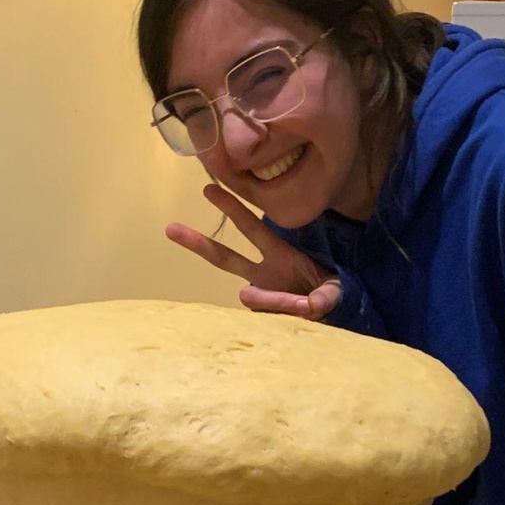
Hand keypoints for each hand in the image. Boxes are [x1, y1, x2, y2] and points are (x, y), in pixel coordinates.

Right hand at [165, 183, 340, 319]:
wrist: (333, 315)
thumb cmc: (333, 293)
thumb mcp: (334, 291)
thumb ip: (325, 297)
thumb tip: (309, 306)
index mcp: (278, 254)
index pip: (251, 228)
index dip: (232, 208)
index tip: (209, 188)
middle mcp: (262, 273)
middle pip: (224, 258)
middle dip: (198, 243)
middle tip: (170, 228)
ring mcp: (260, 295)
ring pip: (249, 297)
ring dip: (277, 300)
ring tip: (304, 303)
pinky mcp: (262, 314)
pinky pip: (266, 315)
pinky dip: (287, 315)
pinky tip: (302, 313)